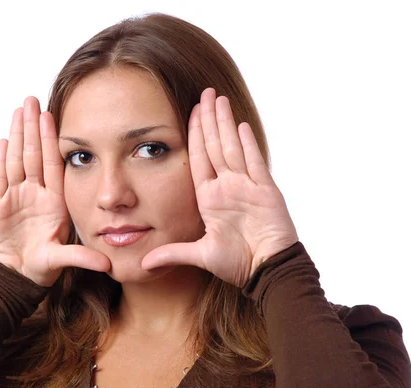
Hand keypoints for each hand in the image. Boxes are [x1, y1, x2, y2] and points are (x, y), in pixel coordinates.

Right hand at [0, 97, 109, 286]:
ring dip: (17, 135)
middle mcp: (35, 193)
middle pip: (33, 154)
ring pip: (16, 160)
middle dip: (32, 127)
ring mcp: (15, 197)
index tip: (51, 116)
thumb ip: (81, 258)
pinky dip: (0, 161)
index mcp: (54, 200)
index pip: (52, 163)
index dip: (50, 140)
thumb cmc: (43, 264)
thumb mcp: (62, 259)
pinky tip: (3, 141)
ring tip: (18, 111)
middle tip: (32, 100)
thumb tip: (107, 265)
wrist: (19, 274)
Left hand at [141, 88, 298, 287]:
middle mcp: (227, 187)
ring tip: (218, 99)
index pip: (200, 158)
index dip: (195, 135)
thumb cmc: (238, 263)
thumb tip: (144, 264)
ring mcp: (247, 187)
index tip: (190, 112)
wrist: (267, 271)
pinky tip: (240, 125)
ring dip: (225, 123)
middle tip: (205, 93)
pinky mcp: (265, 191)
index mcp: (211, 198)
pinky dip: (247, 144)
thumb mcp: (200, 255)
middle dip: (209, 119)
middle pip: (216, 146)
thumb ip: (173, 254)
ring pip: (233, 147)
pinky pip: (254, 163)